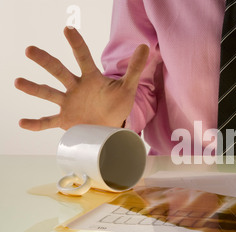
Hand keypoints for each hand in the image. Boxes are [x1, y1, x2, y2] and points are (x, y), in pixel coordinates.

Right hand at [15, 27, 148, 130]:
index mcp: (91, 78)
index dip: (77, 44)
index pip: (83, 58)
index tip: (69, 29)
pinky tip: (22, 122)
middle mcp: (76, 88)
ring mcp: (68, 103)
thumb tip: (145, 47)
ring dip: (34, 88)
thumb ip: (135, 68)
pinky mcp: (65, 120)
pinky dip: (36, 124)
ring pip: (49, 93)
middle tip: (30, 50)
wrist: (110, 126)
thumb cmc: (117, 104)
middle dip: (45, 61)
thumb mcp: (128, 87)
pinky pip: (48, 121)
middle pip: (59, 72)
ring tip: (19, 81)